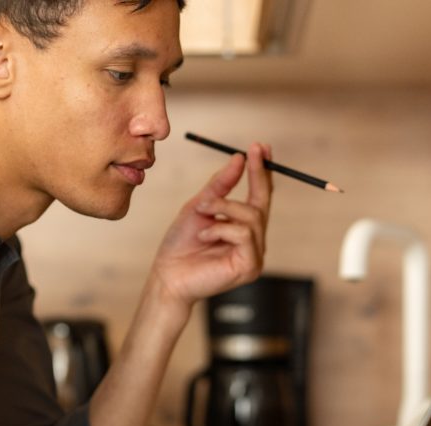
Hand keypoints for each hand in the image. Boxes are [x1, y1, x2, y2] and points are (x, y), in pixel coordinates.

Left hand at [151, 142, 272, 314]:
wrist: (167, 275)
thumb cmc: (181, 244)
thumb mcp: (199, 206)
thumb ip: (220, 185)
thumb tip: (239, 158)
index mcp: (243, 227)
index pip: (260, 195)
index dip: (262, 171)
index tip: (261, 146)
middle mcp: (253, 240)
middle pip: (263, 202)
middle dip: (255, 175)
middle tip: (249, 153)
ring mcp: (254, 254)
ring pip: (252, 216)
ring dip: (224, 208)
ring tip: (202, 214)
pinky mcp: (250, 267)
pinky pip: (245, 234)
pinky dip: (221, 229)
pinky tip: (204, 236)